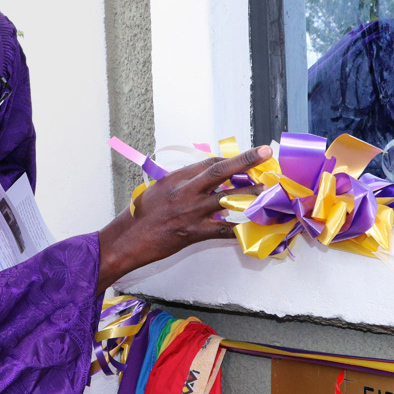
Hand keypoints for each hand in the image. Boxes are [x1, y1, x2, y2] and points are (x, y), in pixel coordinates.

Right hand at [97, 146, 271, 290]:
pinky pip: (223, 230)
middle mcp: (186, 191)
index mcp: (177, 178)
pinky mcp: (194, 233)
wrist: (127, 240)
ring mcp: (191, 212)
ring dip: (250, 193)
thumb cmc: (138, 217)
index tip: (245, 159)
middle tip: (264, 153)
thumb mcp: (158, 190)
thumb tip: (201, 184)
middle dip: (246, 161)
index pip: (209, 163)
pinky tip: (253, 227)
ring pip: (228, 198)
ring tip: (267, 191)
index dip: (231, 160)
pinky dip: (240, 229)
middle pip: (221, 171)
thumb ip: (181, 184)